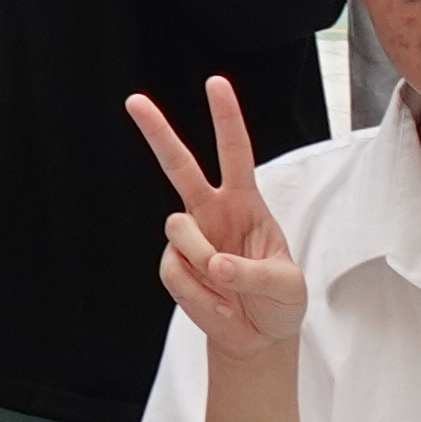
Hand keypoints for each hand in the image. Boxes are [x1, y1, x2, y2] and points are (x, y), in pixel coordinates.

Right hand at [128, 73, 307, 363]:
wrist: (258, 338)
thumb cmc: (280, 301)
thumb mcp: (286, 286)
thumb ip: (253, 273)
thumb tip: (215, 264)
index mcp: (246, 203)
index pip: (236, 152)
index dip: (226, 117)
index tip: (215, 83)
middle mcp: (212, 212)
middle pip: (180, 166)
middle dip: (158, 133)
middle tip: (135, 101)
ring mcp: (190, 239)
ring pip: (178, 230)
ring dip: (203, 263)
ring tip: (226, 291)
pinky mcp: (174, 266)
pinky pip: (174, 272)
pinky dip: (198, 296)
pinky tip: (216, 305)